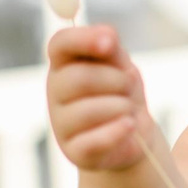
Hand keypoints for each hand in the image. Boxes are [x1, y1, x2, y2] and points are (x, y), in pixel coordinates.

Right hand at [47, 24, 152, 172]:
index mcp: (63, 64)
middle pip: (79, 78)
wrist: (133, 134)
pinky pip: (94, 140)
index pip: (60, 44)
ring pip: (89, 110)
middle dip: (116, 80)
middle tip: (129, 86)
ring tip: (128, 110)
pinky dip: (118, 131)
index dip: (83, 39)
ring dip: (122, 107)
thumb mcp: (120, 64)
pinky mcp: (74, 151)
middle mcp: (55, 92)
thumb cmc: (121, 92)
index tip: (110, 42)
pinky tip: (129, 126)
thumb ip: (110, 47)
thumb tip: (107, 36)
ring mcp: (61, 123)